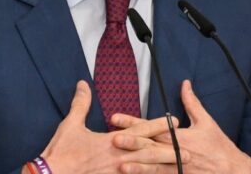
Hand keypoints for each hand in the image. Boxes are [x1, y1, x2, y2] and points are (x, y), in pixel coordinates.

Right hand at [35, 81, 185, 173]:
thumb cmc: (61, 152)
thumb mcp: (71, 124)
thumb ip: (81, 104)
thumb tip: (83, 85)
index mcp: (111, 141)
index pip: (140, 130)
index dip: (159, 125)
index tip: (175, 121)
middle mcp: (118, 157)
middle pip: (150, 152)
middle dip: (170, 151)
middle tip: (189, 151)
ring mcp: (116, 173)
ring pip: (145, 170)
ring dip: (164, 168)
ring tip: (180, 168)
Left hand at [113, 80, 250, 173]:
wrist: (233, 171)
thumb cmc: (219, 146)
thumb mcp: (206, 122)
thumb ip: (191, 103)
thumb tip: (184, 84)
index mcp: (179, 136)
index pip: (152, 126)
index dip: (133, 122)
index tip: (116, 118)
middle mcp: (176, 152)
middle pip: (150, 146)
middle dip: (132, 142)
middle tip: (113, 139)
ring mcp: (177, 168)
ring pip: (153, 167)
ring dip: (137, 166)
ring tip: (121, 165)